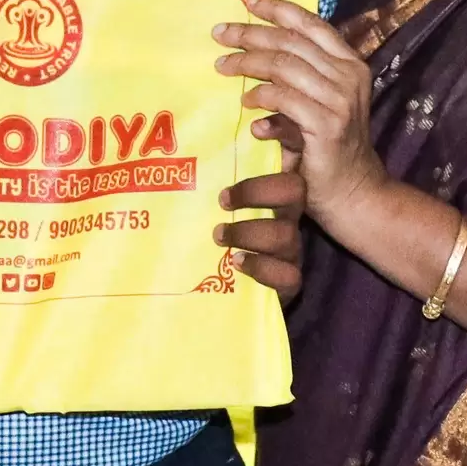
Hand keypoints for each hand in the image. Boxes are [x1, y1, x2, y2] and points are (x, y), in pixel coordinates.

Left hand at [214, 0, 383, 232]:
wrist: (354, 193)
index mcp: (349, 63)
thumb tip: (250, 56)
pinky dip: (260, 96)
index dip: (278, 9)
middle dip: (251, 33)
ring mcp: (340, 100)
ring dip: (247, 62)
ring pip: (284, 65)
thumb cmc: (330, 147)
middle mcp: (348, 75)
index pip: (311, 23)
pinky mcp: (326, 125)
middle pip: (291, 41)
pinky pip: (283, 99)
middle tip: (220, 33)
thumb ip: (296, 78)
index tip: (248, 1)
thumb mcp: (318, 104)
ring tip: (222, 66)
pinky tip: (246, 102)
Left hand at [216, 167, 305, 302]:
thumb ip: (209, 195)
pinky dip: (260, 267)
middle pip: (293, 190)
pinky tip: (237, 263)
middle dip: (255, 192)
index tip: (228, 185)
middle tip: (222, 203)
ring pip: (286, 234)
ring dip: (248, 233)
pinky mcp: (290, 283)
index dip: (266, 167)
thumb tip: (172, 162)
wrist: (231, 303)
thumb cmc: (217, 248)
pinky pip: (288, 274)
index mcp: (273, 199)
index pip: (286, 170)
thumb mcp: (214, 218)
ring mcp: (291, 251)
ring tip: (219, 237)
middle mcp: (287, 220)